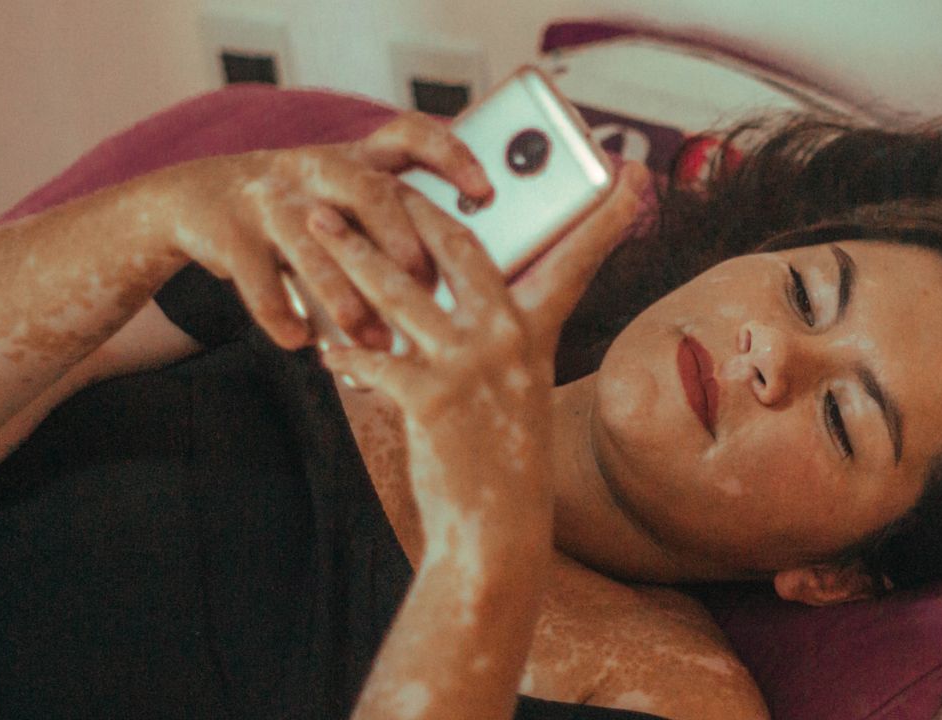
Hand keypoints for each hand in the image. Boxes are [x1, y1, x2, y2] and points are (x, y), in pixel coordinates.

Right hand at [158, 113, 493, 349]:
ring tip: (373, 338)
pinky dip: (281, 315)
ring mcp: (271, 200)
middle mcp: (316, 169)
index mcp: (355, 159)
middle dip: (400, 239)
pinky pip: (259, 281)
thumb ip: (395, 225)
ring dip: (346, 297)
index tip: (486, 191)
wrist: (195, 200)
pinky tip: (301, 341)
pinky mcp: (230, 235)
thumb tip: (466, 283)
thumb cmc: (299, 212)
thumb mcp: (345, 201)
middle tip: (424, 284)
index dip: (451, 156)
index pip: (411, 137)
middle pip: (368, 191)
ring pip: (314, 246)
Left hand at [316, 161, 647, 533]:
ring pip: (398, 289)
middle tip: (370, 178)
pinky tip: (325, 348)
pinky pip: (373, 357)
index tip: (628, 174)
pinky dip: (344, 350)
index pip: (567, 258)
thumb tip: (451, 289)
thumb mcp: (520, 388)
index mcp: (537, 334)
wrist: (497, 532)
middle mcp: (509, 340)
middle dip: (407, 206)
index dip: (598, 216)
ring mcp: (470, 367)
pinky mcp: (429, 399)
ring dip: (349, 254)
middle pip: (457, 247)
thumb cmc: (506, 458)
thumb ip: (499, 336)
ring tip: (314, 224)